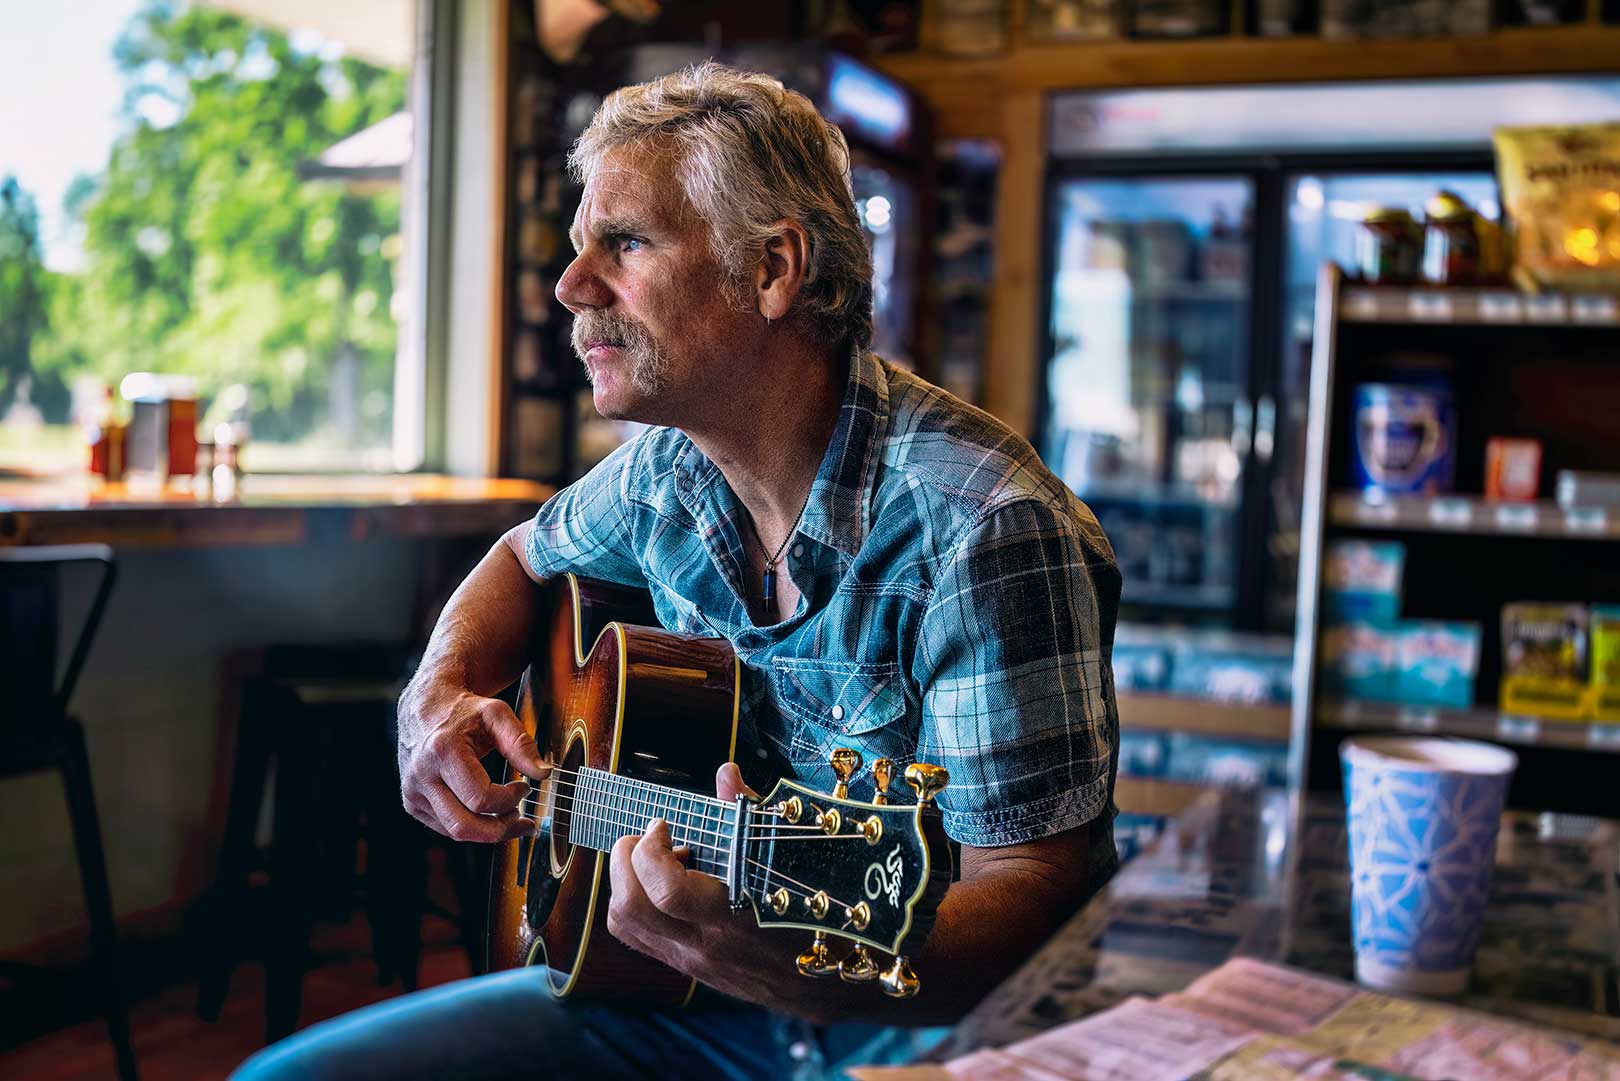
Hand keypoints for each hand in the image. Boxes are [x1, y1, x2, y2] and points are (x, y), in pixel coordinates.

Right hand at [397, 676, 549, 841]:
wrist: (425, 707)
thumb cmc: (464, 711)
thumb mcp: (497, 715)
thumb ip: (521, 744)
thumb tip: (543, 773)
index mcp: (442, 751)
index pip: (481, 798)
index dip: (510, 799)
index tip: (525, 787)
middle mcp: (421, 775)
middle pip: (463, 826)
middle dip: (500, 830)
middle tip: (523, 821)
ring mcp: (413, 791)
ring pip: (454, 832)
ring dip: (487, 832)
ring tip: (510, 817)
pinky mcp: (411, 802)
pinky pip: (444, 827)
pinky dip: (470, 826)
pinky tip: (486, 814)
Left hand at [607, 763, 815, 1011]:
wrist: (829, 984)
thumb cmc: (820, 916)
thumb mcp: (796, 861)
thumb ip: (752, 815)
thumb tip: (726, 774)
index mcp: (735, 915)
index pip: (666, 889)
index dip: (650, 848)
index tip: (664, 825)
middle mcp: (706, 944)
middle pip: (630, 907)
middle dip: (625, 859)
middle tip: (650, 837)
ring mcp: (692, 960)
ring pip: (625, 924)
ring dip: (627, 881)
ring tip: (657, 860)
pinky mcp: (688, 968)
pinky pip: (639, 936)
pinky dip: (636, 901)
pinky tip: (665, 883)